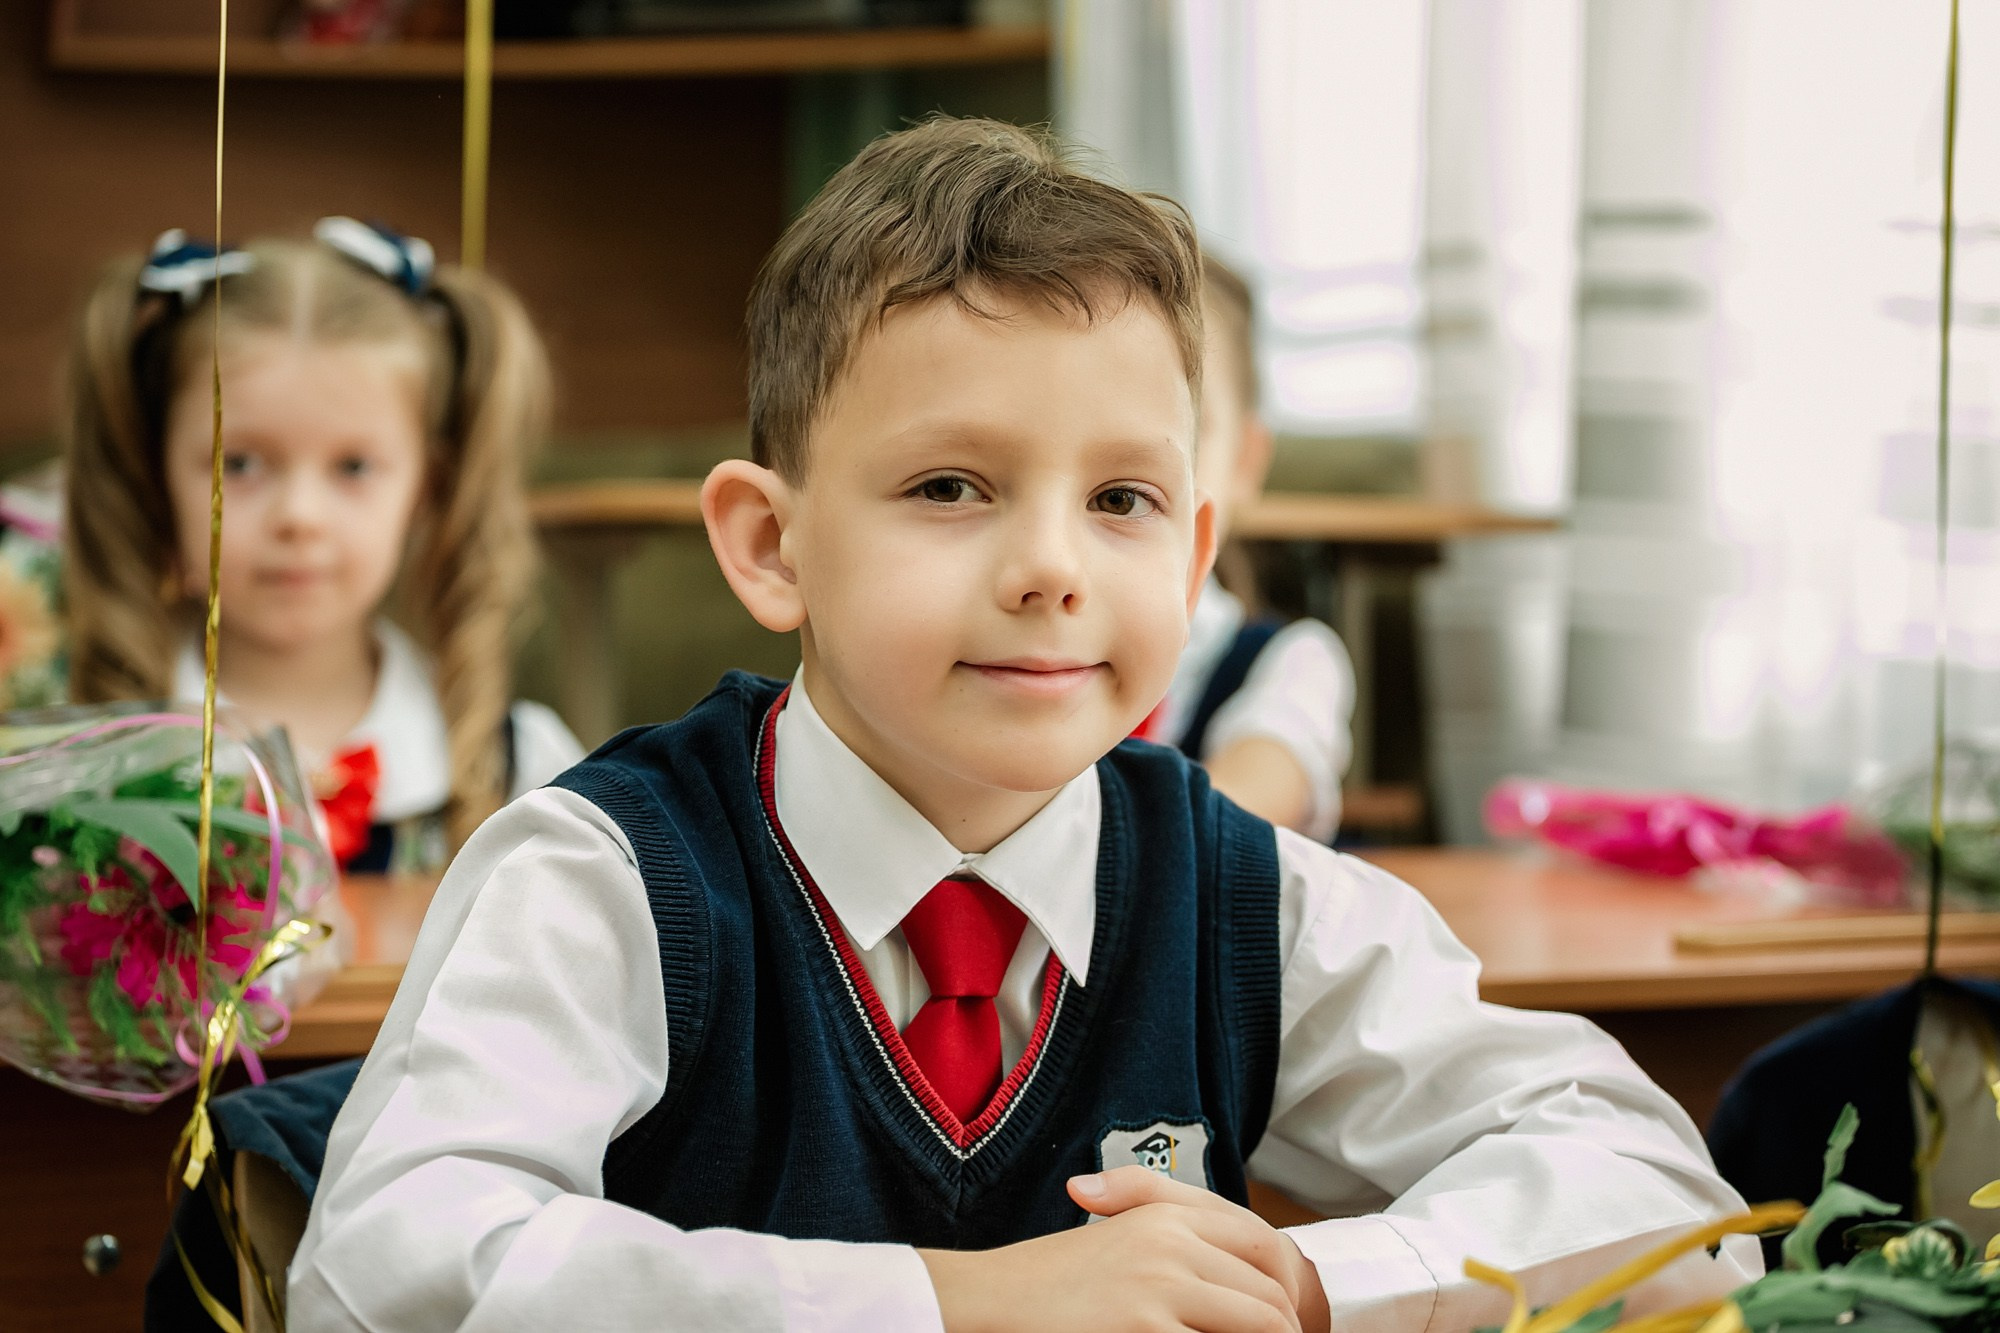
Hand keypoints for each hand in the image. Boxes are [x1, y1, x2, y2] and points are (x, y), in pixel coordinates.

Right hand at [919, 1166, 1327, 1332]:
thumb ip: (1174, 1234)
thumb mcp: (1118, 1235)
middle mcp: (1172, 1244)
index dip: (1285, 1290)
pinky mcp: (1144, 1327)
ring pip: (1259, 1324)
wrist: (996, 1297)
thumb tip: (1243, 1272)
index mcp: (1168, 1217)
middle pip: (1268, 1295)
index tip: (1284, 1321)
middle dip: (1285, 1330)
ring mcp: (1160, 1287)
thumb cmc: (1056, 1279)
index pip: (1261, 1247)